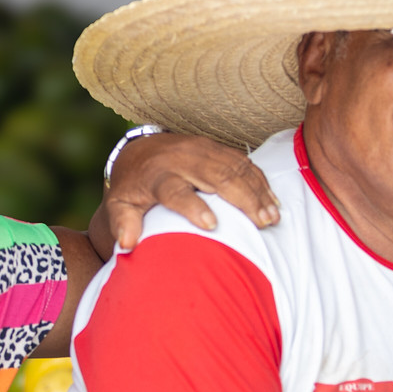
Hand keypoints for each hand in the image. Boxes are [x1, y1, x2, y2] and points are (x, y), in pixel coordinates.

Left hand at [103, 132, 279, 248]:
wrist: (141, 149)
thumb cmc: (133, 186)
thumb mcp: (119, 204)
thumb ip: (122, 223)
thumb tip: (128, 244)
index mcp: (158, 176)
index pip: (175, 190)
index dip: (192, 206)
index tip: (211, 225)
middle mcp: (182, 159)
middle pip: (216, 177)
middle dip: (242, 200)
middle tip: (261, 224)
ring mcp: (202, 150)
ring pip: (235, 168)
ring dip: (257, 192)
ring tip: (272, 217)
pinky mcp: (216, 147)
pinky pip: (243, 162)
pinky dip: (260, 181)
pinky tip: (273, 200)